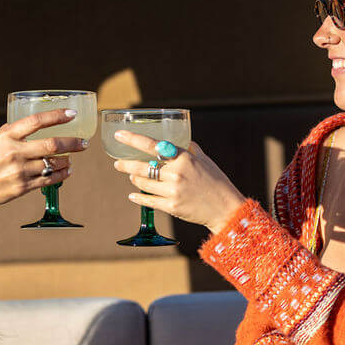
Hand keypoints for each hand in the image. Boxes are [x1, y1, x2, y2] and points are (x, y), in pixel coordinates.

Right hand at [0, 109, 87, 214]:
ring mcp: (19, 171)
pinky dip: (62, 174)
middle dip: (73, 143)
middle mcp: (14, 152)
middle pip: (52, 144)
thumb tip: (28, 125)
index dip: (57, 116)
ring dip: (67, 161)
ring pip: (53, 163)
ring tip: (72, 158)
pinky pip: (49, 179)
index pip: (36, 121)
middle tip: (84, 142)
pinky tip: (67, 171)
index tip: (72, 114)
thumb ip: (8, 133)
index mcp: (6, 136)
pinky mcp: (23, 187)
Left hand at [112, 131, 245, 232]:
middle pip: (142, 166)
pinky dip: (138, 197)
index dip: (133, 140)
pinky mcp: (172, 207)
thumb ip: (189, 149)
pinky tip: (133, 195)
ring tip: (131, 176)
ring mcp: (173, 191)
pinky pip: (148, 200)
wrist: (226, 208)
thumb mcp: (205, 160)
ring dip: (134, 178)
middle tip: (118, 162)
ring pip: (143, 183)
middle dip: (125, 164)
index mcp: (183, 158)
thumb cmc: (217, 181)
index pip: (152, 145)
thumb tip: (178, 140)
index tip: (120, 136)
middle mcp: (176, 173)